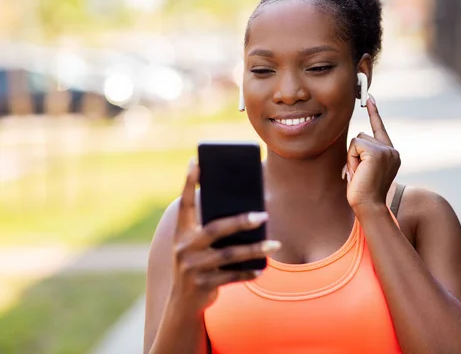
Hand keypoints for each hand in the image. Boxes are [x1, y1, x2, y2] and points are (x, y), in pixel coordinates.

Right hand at [169, 160, 280, 311]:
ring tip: (275, 244)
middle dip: (240, 222)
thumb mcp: (198, 245)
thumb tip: (251, 214)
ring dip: (255, 249)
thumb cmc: (198, 263)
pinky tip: (263, 268)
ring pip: (229, 255)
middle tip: (263, 216)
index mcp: (181, 232)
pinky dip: (249, 272)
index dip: (188, 183)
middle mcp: (183, 248)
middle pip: (215, 229)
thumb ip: (213, 229)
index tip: (196, 161)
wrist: (183, 302)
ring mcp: (192, 268)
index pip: (185, 204)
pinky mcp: (203, 285)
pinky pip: (232, 276)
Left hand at [345, 95, 400, 213]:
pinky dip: (352, 159)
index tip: (370, 97)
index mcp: (391, 154)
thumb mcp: (366, 170)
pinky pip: (355, 145)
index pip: (380, 128)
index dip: (374, 112)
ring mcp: (386, 150)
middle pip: (362, 136)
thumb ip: (365, 155)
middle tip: (359, 174)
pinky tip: (359, 172)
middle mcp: (392, 150)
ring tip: (359, 174)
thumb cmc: (363, 193)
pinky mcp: (377, 152)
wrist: (369, 206)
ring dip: (352, 157)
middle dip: (354, 154)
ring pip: (357, 140)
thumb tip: (357, 141)